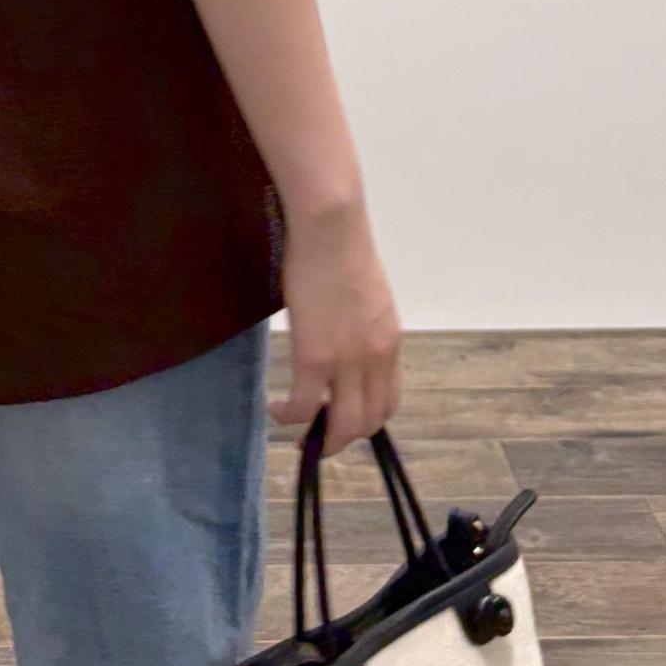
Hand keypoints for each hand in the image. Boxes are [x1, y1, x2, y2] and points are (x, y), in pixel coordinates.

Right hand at [267, 199, 401, 455]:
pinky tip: (276, 409)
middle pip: (369, 421)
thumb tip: (342, 337)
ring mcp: (348, 360)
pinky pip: (304, 405)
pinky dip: (290, 416)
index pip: (388, 400)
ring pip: (342, 424)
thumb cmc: (342, 247)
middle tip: (318, 437)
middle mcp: (376, 358)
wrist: (332, 228)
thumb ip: (361, 325)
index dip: (367, 419)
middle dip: (343, 437)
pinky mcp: (315, 356)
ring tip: (297, 431)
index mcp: (389, 342)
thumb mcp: (365, 296)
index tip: (342, 417)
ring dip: (320, 437)